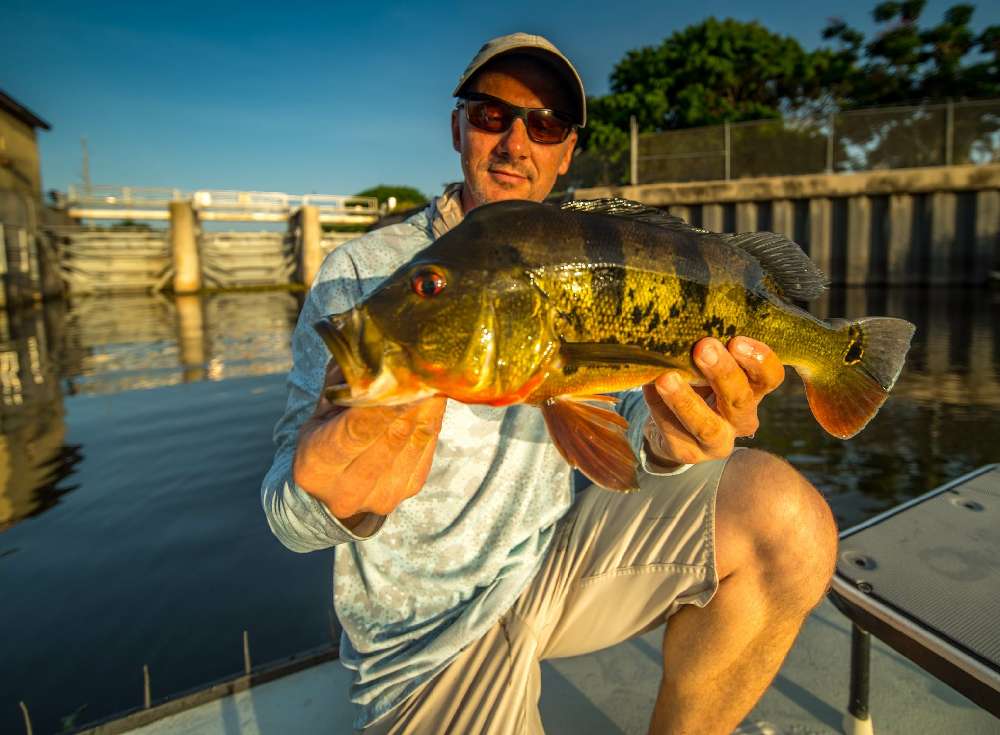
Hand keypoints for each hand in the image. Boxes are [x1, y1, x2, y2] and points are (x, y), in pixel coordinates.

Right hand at [293, 360, 446, 524]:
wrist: (332, 488)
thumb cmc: (324, 436)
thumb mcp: (321, 410)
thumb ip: (343, 385)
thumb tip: (375, 355)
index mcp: (317, 465)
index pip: (356, 430)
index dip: (384, 404)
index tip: (404, 377)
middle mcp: (348, 489)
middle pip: (391, 436)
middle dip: (413, 399)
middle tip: (427, 367)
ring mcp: (382, 495)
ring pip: (415, 441)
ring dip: (428, 407)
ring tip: (436, 376)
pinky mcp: (409, 489)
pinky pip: (427, 447)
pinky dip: (432, 419)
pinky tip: (435, 397)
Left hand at [641, 337, 784, 466]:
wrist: (673, 425)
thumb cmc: (696, 383)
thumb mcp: (707, 366)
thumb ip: (710, 350)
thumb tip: (688, 325)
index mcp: (753, 391)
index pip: (770, 378)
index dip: (758, 360)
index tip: (737, 340)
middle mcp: (741, 419)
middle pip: (740, 399)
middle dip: (723, 373)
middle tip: (703, 348)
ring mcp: (717, 441)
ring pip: (707, 425)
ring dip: (686, 400)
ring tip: (666, 378)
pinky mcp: (688, 452)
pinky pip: (673, 430)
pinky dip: (658, 407)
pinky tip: (649, 387)